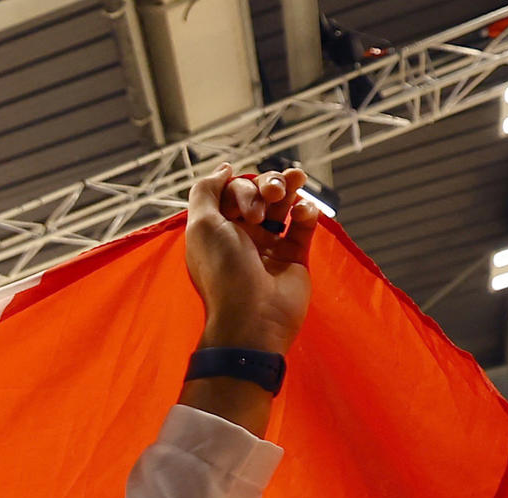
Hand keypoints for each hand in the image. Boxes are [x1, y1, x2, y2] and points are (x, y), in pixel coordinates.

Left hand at [184, 166, 316, 356]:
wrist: (252, 318)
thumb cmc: (223, 272)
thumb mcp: (201, 224)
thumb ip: (206, 190)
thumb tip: (224, 169)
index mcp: (217, 228)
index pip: (233, 190)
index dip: (241, 189)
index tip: (244, 212)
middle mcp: (241, 235)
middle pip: (258, 192)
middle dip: (265, 186)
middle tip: (265, 206)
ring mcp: (269, 245)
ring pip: (283, 203)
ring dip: (289, 186)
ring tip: (296, 180)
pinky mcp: (295, 255)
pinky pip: (303, 223)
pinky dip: (306, 210)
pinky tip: (304, 213)